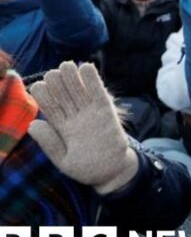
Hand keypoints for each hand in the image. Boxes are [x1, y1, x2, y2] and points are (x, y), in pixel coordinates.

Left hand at [28, 62, 138, 194]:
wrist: (113, 171)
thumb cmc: (88, 169)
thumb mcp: (64, 161)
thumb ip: (50, 144)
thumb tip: (32, 124)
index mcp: (62, 128)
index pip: (50, 107)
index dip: (44, 96)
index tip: (38, 86)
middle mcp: (75, 117)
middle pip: (64, 95)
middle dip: (57, 82)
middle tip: (53, 73)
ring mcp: (91, 113)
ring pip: (79, 90)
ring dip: (73, 77)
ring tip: (67, 65)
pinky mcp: (106, 111)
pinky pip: (99, 93)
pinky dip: (93, 81)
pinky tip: (86, 67)